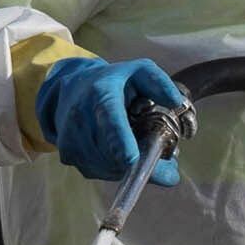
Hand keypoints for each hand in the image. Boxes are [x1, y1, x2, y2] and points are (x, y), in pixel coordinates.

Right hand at [39, 56, 187, 187]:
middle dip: (143, 159)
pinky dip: (116, 167)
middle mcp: (81, 117)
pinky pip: (102, 172)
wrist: (72, 90)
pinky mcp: (68, 156)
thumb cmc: (113, 83)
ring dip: (129, 164)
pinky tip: (116, 149)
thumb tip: (176, 104)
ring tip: (131, 142)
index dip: (120, 142)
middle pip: (115, 153)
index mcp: (101, 95)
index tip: (131, 159)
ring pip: (111, 167)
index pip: (110, 120)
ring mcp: (71, 139)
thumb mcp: (140, 72)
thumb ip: (160, 83)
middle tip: (157, 149)